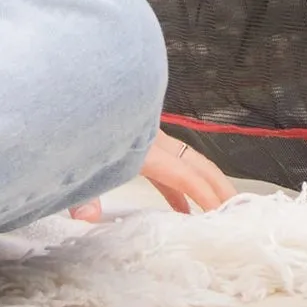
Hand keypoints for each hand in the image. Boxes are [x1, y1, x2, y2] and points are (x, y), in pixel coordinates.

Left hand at [69, 130, 237, 220]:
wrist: (69, 88)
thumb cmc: (76, 123)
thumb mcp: (78, 164)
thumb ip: (85, 195)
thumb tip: (87, 218)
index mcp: (145, 149)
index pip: (185, 175)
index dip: (206, 195)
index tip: (222, 214)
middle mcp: (153, 141)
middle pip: (197, 164)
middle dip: (219, 187)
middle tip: (238, 210)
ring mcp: (149, 139)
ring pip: (187, 163)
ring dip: (204, 185)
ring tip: (217, 210)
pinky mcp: (140, 141)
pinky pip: (170, 166)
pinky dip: (180, 186)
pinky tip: (181, 208)